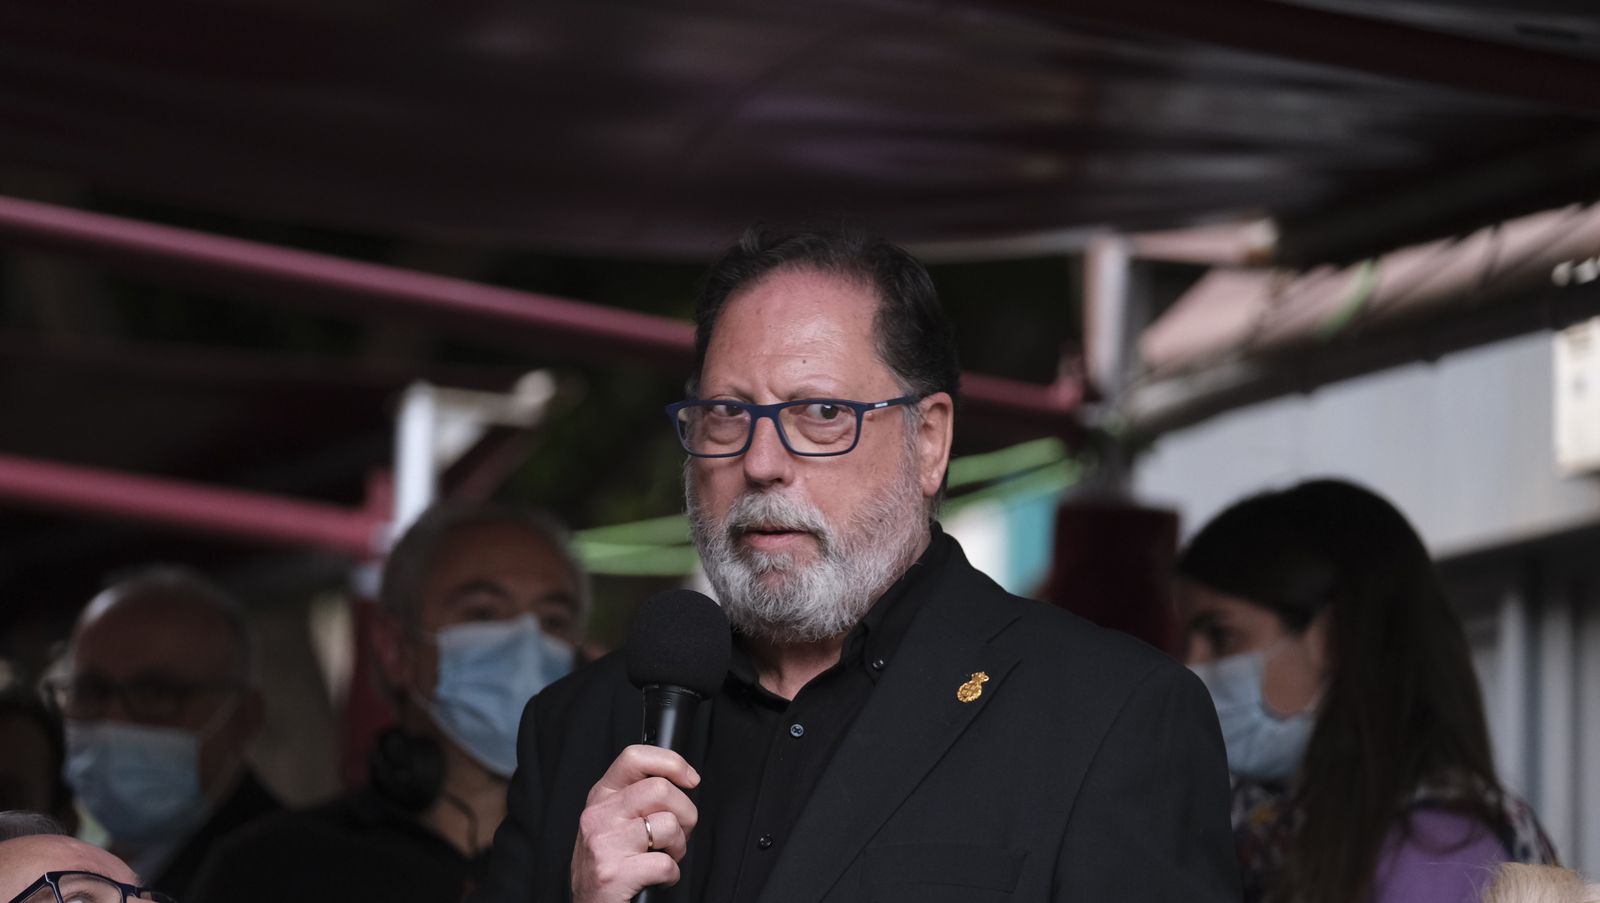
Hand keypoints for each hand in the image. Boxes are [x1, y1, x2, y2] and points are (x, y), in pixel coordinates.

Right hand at [570, 744, 700, 902]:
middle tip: (678, 833)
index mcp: (601, 797)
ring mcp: (605, 843)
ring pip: (668, 825)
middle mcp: (599, 815)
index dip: (671, 762)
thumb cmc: (608, 866)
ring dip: (679, 847)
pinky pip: (666, 864)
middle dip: (685, 813)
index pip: (634, 757)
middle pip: (661, 789)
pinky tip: (657, 878)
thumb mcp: (613, 822)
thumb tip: (679, 782)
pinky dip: (671, 875)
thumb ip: (636, 799)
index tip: (690, 778)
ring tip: (664, 856)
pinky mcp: (614, 872)